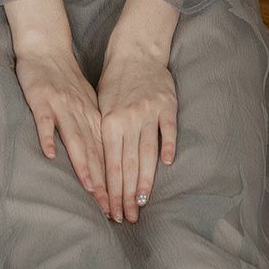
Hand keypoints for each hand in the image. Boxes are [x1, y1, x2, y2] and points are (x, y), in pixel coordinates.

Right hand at [12, 38, 111, 218]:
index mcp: (94, 116)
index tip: (120, 204)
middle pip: (95, 153)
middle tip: (110, 208)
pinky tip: (48, 154)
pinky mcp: (41, 100)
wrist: (47, 48)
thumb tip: (108, 156)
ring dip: (83, 164)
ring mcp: (61, 107)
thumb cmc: (66, 79)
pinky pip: (44, 121)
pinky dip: (47, 136)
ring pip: (75, 139)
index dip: (114, 180)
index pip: (107, 153)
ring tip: (90, 188)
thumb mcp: (88, 102)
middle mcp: (81, 114)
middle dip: (104, 183)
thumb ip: (95, 127)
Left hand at [96, 38, 177, 221]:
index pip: (110, 164)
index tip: (111, 210)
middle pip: (127, 164)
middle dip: (126, 194)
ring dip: (145, 180)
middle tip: (127, 218)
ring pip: (147, 153)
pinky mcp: (166, 106)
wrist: (136, 51)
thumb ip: (103, 134)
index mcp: (109, 122)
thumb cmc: (115, 81)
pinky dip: (167, 147)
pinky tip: (166, 167)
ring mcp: (149, 113)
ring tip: (143, 202)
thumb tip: (101, 167)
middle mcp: (128, 120)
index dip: (111, 190)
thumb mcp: (100, 105)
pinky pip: (168, 131)